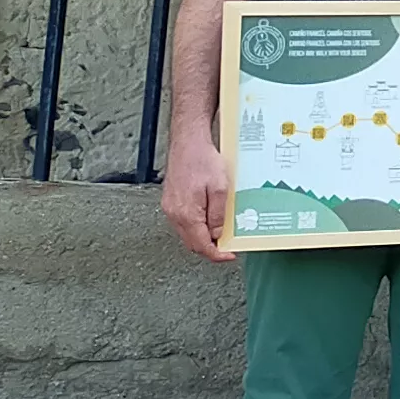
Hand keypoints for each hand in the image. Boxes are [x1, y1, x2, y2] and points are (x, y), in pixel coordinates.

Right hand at [162, 140, 235, 263]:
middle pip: (192, 242)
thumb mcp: (220, 188)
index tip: (229, 255)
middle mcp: (174, 213)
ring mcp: (170, 208)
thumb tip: (218, 234)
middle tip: (228, 246)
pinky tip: (209, 220)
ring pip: (187, 233)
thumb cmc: (203, 160)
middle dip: (210, 248)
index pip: (200, 244)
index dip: (216, 254)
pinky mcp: (170, 202)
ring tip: (222, 233)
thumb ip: (219, 214)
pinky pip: (183, 222)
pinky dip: (196, 227)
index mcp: (186, 213)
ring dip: (203, 237)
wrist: (187, 143)